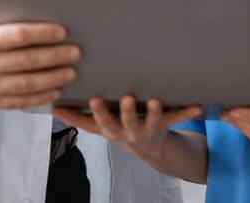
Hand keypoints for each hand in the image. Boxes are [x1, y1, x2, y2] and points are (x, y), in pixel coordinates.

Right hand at [0, 0, 79, 108]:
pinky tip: (55, 89)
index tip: (62, 32)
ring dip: (52, 77)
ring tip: (71, 70)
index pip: (16, 36)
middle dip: (55, 56)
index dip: (42, 33)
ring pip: (26, 83)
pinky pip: (19, 101)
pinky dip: (40, 97)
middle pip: (26, 60)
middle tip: (75, 51)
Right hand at [52, 95, 201, 164]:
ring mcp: (148, 129)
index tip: (89, 99)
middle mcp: (128, 132)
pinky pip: (177, 118)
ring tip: (154, 100)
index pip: (99, 123)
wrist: (152, 151)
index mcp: (111, 129)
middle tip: (125, 99)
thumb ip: (76, 116)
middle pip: (125, 123)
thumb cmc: (120, 129)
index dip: (94, 113)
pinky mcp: (165, 125)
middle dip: (124, 113)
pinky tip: (198, 106)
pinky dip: (187, 112)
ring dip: (154, 112)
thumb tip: (51, 107)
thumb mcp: (99, 125)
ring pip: (151, 122)